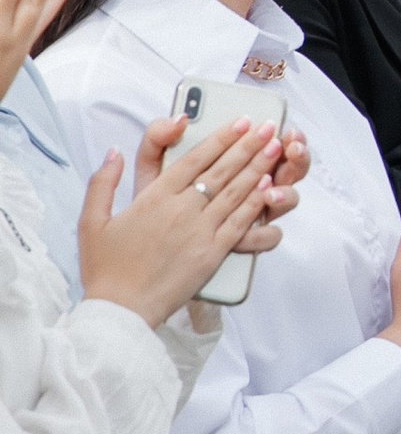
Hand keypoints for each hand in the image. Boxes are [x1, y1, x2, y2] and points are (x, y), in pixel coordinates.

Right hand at [77, 116, 295, 331]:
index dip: (220, 138)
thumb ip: (102, 183)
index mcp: (153, 198)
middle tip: (268, 127)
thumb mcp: (91, 221)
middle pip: (221, 170)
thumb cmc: (104, 268)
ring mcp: (200, 231)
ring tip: (276, 147)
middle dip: (248, 145)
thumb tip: (114, 152)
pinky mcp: (212, 253)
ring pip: (236, 192)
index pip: (194, 159)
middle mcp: (180, 210)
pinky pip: (240, 222)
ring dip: (259, 167)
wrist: (119, 310)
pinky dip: (256, 203)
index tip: (240, 122)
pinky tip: (269, 187)